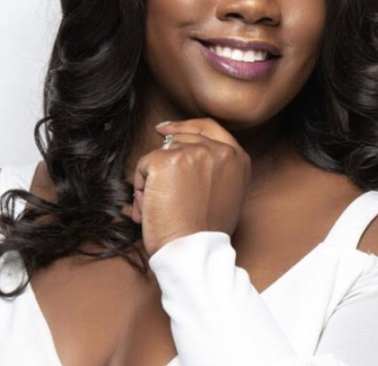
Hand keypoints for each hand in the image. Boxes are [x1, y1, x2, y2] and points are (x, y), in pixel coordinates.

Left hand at [130, 118, 251, 256]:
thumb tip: (183, 154)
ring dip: (153, 180)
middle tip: (161, 192)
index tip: (166, 130)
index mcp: (237, 158)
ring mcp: (191, 152)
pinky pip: (142, 167)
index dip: (184, 127)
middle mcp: (217, 150)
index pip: (208, 127)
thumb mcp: (226, 194)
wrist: (192, 250)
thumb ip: (214, 169)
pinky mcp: (165, 160)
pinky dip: (140, 188)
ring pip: (159, 155)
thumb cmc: (205, 233)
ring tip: (161, 208)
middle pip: (179, 140)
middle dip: (164, 163)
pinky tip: (150, 208)